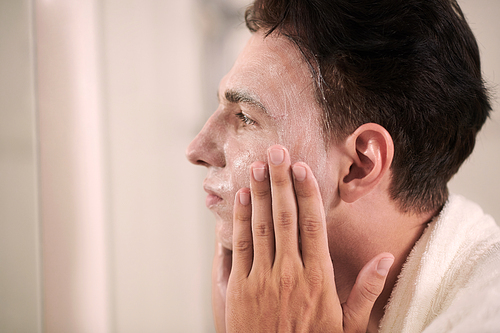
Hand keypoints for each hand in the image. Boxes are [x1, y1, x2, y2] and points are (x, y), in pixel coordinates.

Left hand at [222, 145, 393, 331]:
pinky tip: (242, 198)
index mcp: (318, 278)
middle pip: (285, 217)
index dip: (306, 193)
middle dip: (281, 182)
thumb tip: (384, 258)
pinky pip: (240, 246)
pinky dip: (240, 219)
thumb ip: (366, 291)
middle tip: (277, 152)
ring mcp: (262, 278)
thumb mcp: (349, 325)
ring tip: (259, 166)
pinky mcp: (239, 287)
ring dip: (260, 193)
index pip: (312, 224)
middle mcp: (289, 272)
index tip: (302, 168)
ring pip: (261, 226)